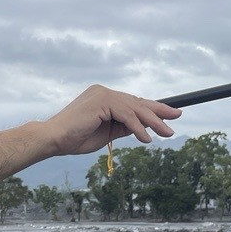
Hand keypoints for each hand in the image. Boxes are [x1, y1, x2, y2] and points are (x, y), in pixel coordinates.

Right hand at [46, 85, 180, 155]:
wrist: (53, 139)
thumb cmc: (74, 138)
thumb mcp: (105, 133)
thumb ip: (123, 127)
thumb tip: (143, 126)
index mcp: (102, 97)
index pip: (132, 102)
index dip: (152, 108)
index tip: (170, 114)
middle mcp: (103, 92)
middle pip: (136, 102)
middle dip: (158, 112)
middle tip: (177, 118)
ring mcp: (102, 95)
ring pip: (134, 108)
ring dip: (153, 122)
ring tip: (167, 133)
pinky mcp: (102, 102)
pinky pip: (126, 115)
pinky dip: (138, 127)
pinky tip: (146, 138)